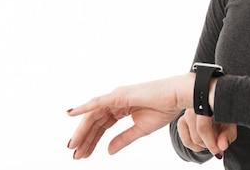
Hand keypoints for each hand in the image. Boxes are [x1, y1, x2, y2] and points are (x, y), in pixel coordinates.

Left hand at [67, 74, 193, 158]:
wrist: (178, 96)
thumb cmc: (165, 108)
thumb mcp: (141, 129)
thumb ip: (123, 139)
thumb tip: (108, 151)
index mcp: (122, 107)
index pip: (102, 125)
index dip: (92, 140)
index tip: (83, 154)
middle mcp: (117, 100)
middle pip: (95, 121)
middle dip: (85, 138)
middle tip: (75, 155)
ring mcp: (117, 96)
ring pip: (93, 114)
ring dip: (82, 130)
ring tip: (73, 145)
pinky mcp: (120, 94)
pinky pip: (98, 102)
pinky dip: (84, 107)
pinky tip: (72, 114)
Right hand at [177, 108, 237, 157]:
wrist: (214, 114)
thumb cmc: (223, 119)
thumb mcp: (230, 126)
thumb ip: (227, 136)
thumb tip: (222, 146)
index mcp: (209, 104)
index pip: (203, 127)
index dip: (210, 142)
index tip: (218, 151)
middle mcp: (196, 106)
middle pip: (198, 135)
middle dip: (209, 145)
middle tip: (217, 145)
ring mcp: (187, 113)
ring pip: (192, 139)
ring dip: (202, 146)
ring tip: (211, 141)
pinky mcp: (181, 121)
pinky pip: (186, 141)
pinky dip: (195, 147)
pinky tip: (202, 142)